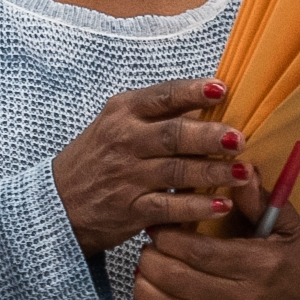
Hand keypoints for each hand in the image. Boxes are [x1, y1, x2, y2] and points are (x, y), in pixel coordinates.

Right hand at [53, 77, 246, 251]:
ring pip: (177, 172)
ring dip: (213, 172)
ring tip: (243, 172)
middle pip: (174, 134)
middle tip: (240, 139)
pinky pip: (170, 207)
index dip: (194, 91)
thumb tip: (208, 104)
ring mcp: (126, 176)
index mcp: (122, 112)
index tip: (223, 89)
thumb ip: (157, 115)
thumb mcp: (117, 126)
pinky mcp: (129, 210)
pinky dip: (197, 207)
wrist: (56, 204)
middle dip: (210, 136)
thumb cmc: (97, 160)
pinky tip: (221, 204)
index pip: (162, 96)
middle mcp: (124, 140)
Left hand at [132, 157, 299, 299]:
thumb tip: (237, 168)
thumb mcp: (289, 228)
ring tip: (147, 267)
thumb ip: (258, 200)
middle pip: (176, 279)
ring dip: (148, 285)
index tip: (158, 226)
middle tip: (147, 244)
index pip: (197, 251)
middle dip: (151, 258)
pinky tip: (165, 292)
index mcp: (259, 265)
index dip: (168, 237)